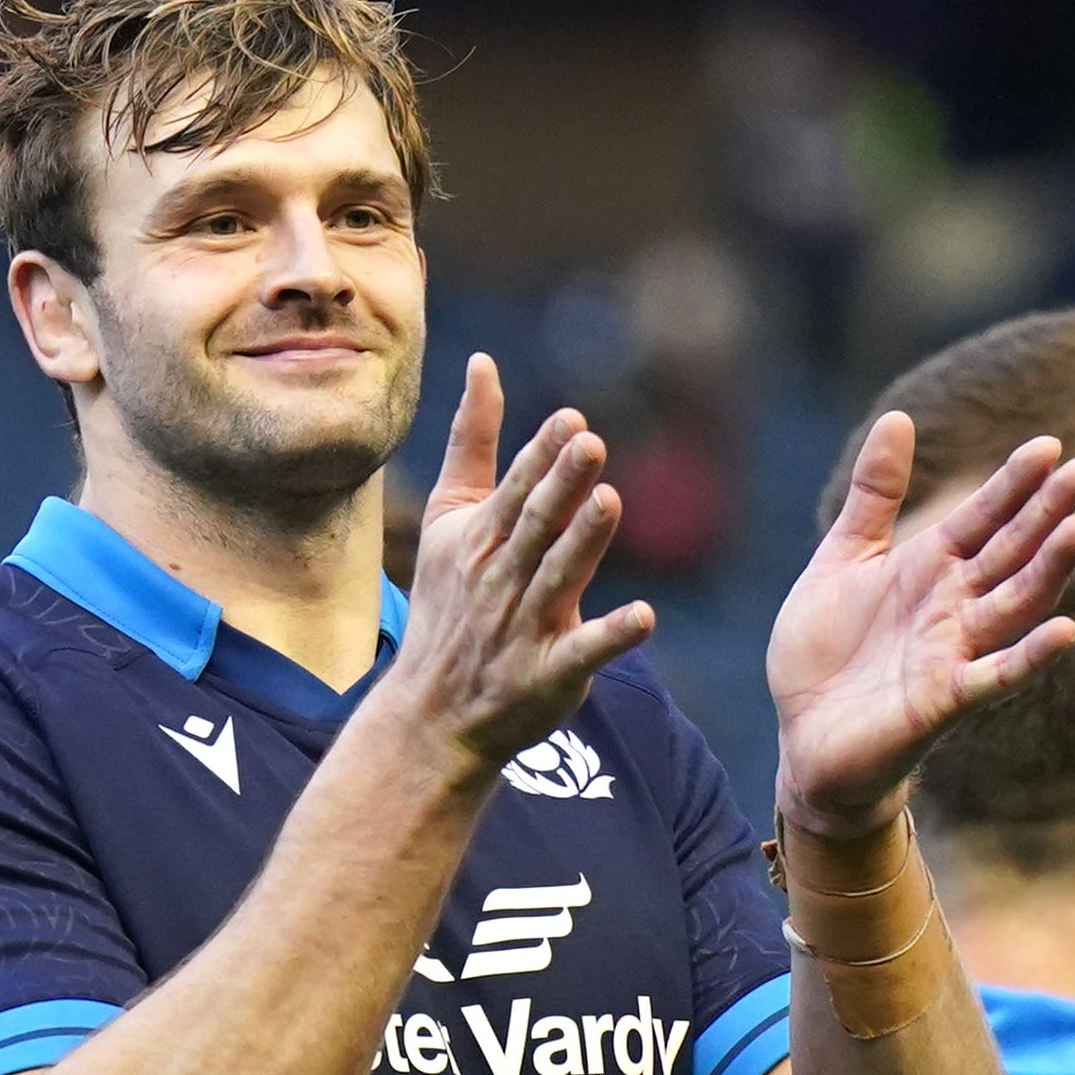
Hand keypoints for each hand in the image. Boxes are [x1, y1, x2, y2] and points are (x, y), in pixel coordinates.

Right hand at [376, 355, 660, 783]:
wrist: (431, 712)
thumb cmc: (449, 602)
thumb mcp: (450, 517)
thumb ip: (473, 442)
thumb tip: (483, 362)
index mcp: (479, 538)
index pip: (515, 490)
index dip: (542, 458)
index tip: (571, 422)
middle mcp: (500, 578)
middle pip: (536, 526)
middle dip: (560, 486)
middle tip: (590, 446)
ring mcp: (524, 628)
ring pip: (557, 578)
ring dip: (583, 543)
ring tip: (609, 502)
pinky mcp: (549, 675)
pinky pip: (583, 653)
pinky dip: (611, 636)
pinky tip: (644, 617)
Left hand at [769, 417, 1074, 835]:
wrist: (802, 738)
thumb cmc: (825, 653)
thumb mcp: (842, 560)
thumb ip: (874, 497)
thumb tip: (898, 418)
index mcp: (930, 568)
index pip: (983, 517)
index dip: (1013, 484)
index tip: (1049, 446)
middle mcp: (953, 606)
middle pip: (1010, 553)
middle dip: (1045, 514)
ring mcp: (954, 653)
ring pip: (1013, 606)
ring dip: (1047, 572)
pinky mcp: (943, 701)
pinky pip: (994, 676)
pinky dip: (1028, 658)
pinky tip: (1064, 632)